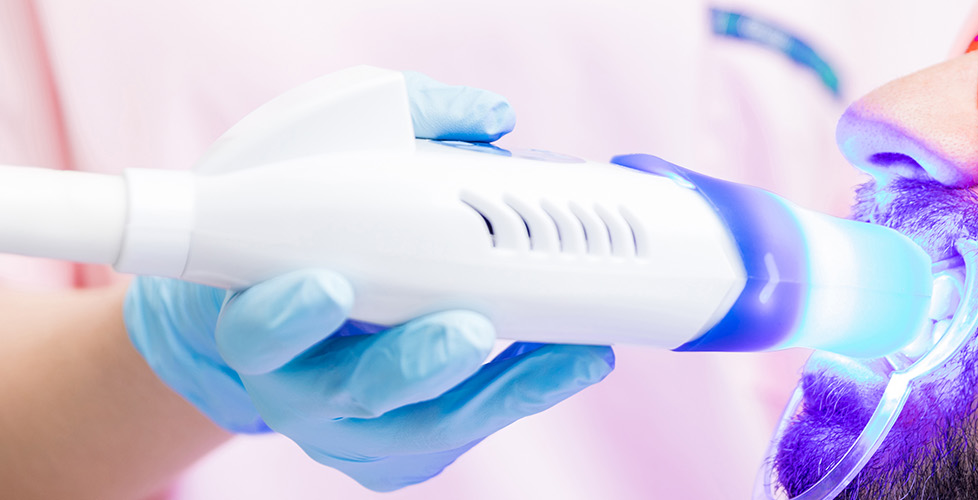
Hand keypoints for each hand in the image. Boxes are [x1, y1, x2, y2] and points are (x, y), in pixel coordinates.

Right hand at [124, 73, 614, 491]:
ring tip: (568, 354)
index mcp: (253, 319)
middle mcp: (294, 387)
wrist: (287, 318)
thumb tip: (490, 118)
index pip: (253, 332)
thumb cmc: (308, 232)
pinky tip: (572, 364)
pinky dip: (519, 397)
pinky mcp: (400, 453)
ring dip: (500, 391)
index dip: (286, 316)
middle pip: (349, 392)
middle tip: (472, 328)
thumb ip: (402, 120)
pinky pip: (462, 435)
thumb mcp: (325, 159)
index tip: (332, 286)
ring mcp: (348, 429)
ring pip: (423, 427)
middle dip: (415, 363)